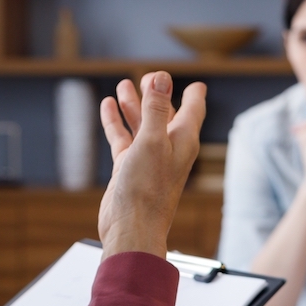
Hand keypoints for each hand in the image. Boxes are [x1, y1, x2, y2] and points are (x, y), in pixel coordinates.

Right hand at [98, 72, 206, 259]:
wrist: (131, 228)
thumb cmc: (148, 191)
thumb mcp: (152, 141)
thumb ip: (156, 109)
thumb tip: (161, 79)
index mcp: (182, 141)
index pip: (193, 110)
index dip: (193, 95)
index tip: (197, 85)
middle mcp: (168, 148)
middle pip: (165, 114)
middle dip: (156, 94)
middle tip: (149, 77)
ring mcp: (147, 158)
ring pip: (141, 123)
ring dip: (133, 105)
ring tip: (123, 84)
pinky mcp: (129, 168)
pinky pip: (123, 138)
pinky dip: (116, 122)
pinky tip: (108, 108)